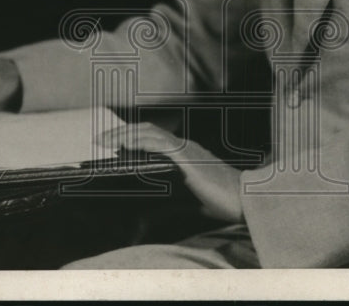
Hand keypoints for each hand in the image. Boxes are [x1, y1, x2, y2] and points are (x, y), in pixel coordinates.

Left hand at [98, 122, 244, 223]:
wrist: (247, 199)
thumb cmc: (224, 202)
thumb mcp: (191, 203)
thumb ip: (169, 204)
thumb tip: (142, 218)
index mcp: (186, 154)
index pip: (154, 138)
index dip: (133, 136)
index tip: (112, 143)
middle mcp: (185, 146)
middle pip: (148, 130)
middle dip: (123, 131)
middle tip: (101, 138)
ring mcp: (187, 149)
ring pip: (150, 132)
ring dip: (125, 134)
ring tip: (106, 140)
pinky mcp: (188, 156)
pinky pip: (159, 143)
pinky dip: (140, 140)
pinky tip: (125, 145)